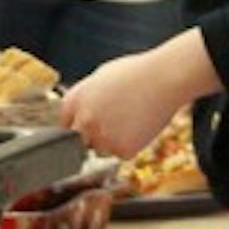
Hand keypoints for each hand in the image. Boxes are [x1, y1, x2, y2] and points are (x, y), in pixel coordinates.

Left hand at [61, 28, 221, 157]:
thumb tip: (77, 115)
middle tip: (111, 124)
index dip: (77, 125)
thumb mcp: (98, 79)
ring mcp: (103, 137)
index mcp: (74, 101)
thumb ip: (84, 99)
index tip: (86, 127)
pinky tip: (139, 127)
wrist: (163, 79)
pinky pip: (121, 154)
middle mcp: (84, 121)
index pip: (65, 124)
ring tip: (128, 121)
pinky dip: (129, 146)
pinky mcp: (123, 149)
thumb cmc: (134, 74)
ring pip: (100, 150)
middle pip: (79, 142)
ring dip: (110, 143)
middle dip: (91, 136)